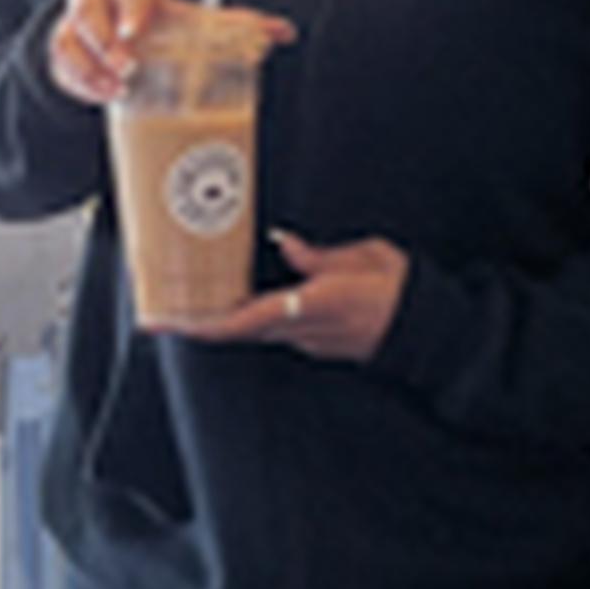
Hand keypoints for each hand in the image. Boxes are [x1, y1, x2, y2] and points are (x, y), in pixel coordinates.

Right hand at [47, 0, 296, 111]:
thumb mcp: (193, 24)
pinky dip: (80, 81)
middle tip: (126, 68)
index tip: (136, 33)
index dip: (130, 7)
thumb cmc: (159, 26)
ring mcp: (74, 22)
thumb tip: (283, 32)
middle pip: (87, 7)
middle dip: (104, 40)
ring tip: (116, 89)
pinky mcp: (60, 47)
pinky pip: (60, 61)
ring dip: (91, 66)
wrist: (118, 37)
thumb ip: (235, 26)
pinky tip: (102, 95)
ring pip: (69, 37)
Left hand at [177, 227, 405, 361]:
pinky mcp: (316, 342)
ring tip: (187, 300)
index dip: (201, 323)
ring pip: (252, 330)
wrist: (430, 332)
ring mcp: (309, 342)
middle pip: (237, 330)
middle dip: (198, 321)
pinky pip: (272, 329)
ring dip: (220, 319)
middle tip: (159, 310)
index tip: (167, 322)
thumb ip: (321, 258)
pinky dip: (246, 317)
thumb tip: (288, 246)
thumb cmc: (402, 290)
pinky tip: (234, 299)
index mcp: (315, 305)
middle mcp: (305, 331)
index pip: (245, 320)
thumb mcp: (367, 258)